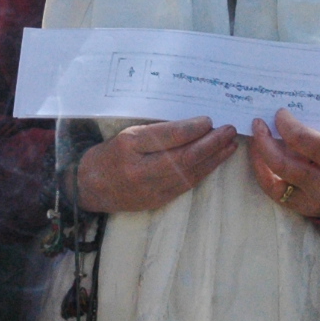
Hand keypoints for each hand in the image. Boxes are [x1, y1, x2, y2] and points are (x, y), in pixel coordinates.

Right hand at [74, 117, 236, 212]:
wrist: (89, 187)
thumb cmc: (109, 154)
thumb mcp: (127, 134)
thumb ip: (156, 130)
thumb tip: (193, 124)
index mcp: (129, 145)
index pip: (168, 136)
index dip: (192, 128)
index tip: (209, 120)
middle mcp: (140, 169)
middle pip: (183, 156)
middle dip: (211, 143)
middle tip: (228, 130)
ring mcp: (149, 188)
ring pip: (189, 172)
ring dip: (213, 158)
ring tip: (230, 145)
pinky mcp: (158, 200)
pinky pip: (186, 185)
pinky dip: (203, 171)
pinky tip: (215, 161)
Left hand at [248, 108, 319, 219]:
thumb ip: (314, 134)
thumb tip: (282, 120)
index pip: (304, 140)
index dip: (286, 125)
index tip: (279, 113)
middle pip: (283, 164)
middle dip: (264, 142)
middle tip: (257, 125)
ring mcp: (311, 202)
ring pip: (273, 183)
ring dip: (259, 160)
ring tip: (255, 142)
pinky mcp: (302, 211)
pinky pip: (275, 193)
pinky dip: (264, 175)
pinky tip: (261, 161)